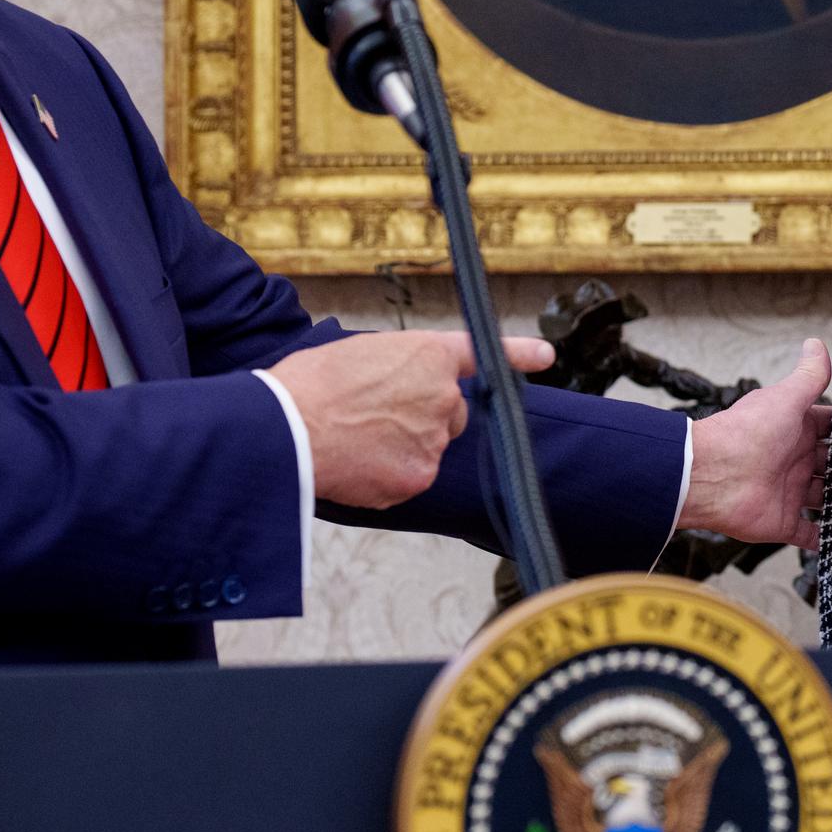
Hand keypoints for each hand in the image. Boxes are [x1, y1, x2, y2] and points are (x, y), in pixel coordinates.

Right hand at [268, 331, 552, 509]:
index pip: (482, 353)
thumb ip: (399, 370)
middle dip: (422, 418)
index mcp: (427, 355)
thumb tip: (403, 391)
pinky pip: (412, 478)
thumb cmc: (308, 387)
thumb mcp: (359, 355)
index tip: (545, 357)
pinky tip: (357, 464)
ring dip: (403, 447)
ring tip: (356, 438)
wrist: (285, 427)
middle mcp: (443, 395)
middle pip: (450, 414)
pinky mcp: (419, 475)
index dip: (518, 354)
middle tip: (374, 417)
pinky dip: (389, 477)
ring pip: (430, 448)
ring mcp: (434, 438)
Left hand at [678, 338, 831, 549]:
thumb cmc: (745, 433)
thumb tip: (815, 343)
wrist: (710, 476)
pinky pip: (809, 534)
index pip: (831, 429)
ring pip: (826, 498)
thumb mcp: (785, 399)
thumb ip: (808, 376)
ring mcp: (789, 491)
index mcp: (795, 430)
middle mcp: (794, 460)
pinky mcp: (783, 521)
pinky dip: (827, 539)